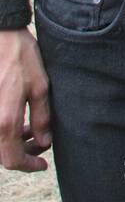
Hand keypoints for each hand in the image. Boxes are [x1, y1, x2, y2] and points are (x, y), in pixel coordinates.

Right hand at [0, 28, 51, 172]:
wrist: (1, 35)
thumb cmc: (21, 58)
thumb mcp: (40, 86)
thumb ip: (42, 118)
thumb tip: (44, 142)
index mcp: (5, 121)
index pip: (12, 160)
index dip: (28, 166)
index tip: (42, 163)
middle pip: (2, 155)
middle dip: (22, 153)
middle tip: (40, 143)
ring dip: (13, 143)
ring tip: (32, 130)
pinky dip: (5, 131)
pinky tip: (19, 121)